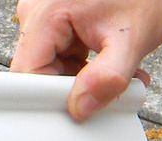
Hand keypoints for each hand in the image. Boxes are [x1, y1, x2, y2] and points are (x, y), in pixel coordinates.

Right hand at [11, 0, 161, 120]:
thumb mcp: (133, 37)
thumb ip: (108, 77)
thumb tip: (82, 107)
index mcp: (46, 14)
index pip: (28, 73)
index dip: (49, 96)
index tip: (77, 106)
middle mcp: (38, 12)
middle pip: (37, 69)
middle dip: (71, 86)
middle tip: (105, 88)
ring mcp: (46, 15)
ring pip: (50, 63)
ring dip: (79, 76)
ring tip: (112, 67)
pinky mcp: (57, 19)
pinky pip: (60, 52)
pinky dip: (83, 63)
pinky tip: (106, 59)